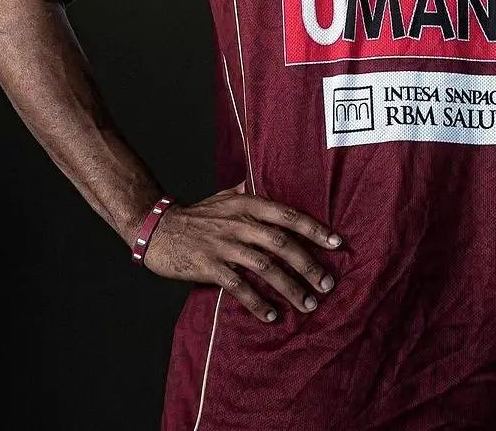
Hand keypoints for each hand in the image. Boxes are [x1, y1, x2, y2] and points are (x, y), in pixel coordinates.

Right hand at [143, 180, 342, 321]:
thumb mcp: (226, 195)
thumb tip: (268, 180)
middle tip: (327, 284)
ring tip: (308, 304)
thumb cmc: (198, 214)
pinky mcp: (209, 266)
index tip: (337, 243)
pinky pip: (239, 286)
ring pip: (265, 267)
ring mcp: (224, 245)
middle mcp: (240, 223)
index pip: (289, 215)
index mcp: (248, 204)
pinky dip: (258, 302)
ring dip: (290, 287)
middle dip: (308, 264)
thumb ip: (250, 190)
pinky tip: (273, 315)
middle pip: (282, 243)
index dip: (315, 229)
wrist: (158, 229)